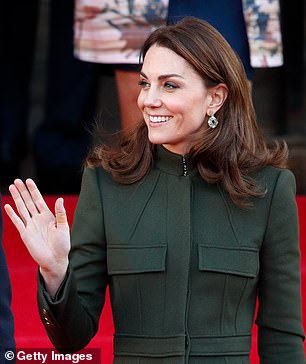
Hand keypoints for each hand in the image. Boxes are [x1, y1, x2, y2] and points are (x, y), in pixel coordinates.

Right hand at [4, 179, 69, 295]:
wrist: (55, 260)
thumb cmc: (62, 245)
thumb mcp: (63, 227)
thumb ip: (60, 213)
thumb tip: (59, 199)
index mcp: (48, 216)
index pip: (39, 200)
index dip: (33, 190)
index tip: (28, 181)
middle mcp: (38, 219)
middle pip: (28, 202)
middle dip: (23, 191)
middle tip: (17, 180)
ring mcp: (30, 226)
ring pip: (22, 209)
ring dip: (16, 198)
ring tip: (11, 188)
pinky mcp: (25, 234)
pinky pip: (17, 221)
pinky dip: (12, 214)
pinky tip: (7, 206)